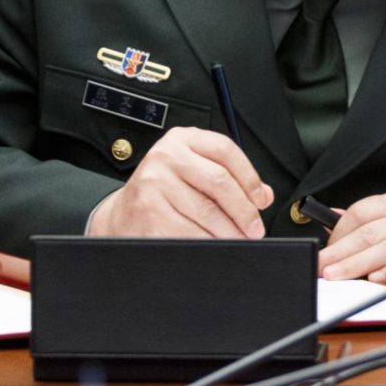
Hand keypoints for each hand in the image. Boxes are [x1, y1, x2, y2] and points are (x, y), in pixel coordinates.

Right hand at [88, 127, 272, 238]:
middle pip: (220, 182)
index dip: (250, 177)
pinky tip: (217, 246)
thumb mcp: (194, 171)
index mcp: (182, 140)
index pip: (226, 151)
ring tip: (240, 240)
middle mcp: (166, 157)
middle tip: (255, 228)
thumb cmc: (164, 192)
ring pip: (207, 212)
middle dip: (244, 210)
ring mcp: (154, 184)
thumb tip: (264, 196)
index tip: (261, 200)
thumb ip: (229, 177)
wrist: (121, 215)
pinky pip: (190, 232)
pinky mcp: (149, 213)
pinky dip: (209, 243)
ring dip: (230, 232)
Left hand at [318, 192, 385, 284]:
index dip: (338, 234)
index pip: (362, 212)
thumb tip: (328, 220)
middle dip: (341, 253)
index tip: (323, 253)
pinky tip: (376, 279)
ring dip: (360, 264)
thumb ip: (366, 223)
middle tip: (322, 268)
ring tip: (339, 276)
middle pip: (371, 232)